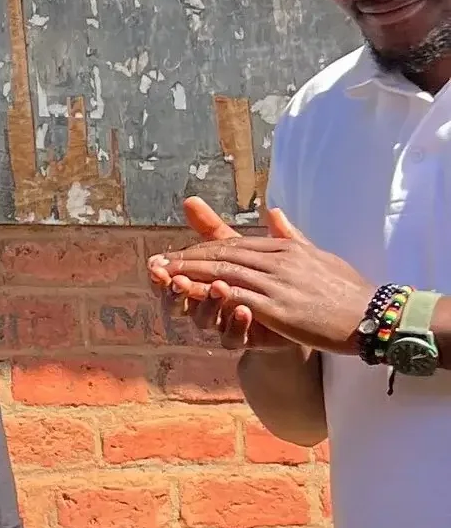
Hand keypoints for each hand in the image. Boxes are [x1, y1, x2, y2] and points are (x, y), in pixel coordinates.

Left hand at [148, 198, 370, 355]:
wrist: (370, 315)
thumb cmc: (346, 290)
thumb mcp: (317, 256)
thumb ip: (291, 236)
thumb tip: (273, 212)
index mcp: (285, 247)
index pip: (235, 244)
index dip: (202, 249)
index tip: (177, 254)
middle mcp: (278, 259)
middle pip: (222, 254)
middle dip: (186, 258)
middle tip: (156, 263)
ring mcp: (277, 281)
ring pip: (222, 272)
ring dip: (189, 274)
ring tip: (162, 276)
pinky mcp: (277, 306)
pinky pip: (234, 295)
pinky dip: (208, 293)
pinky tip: (188, 296)